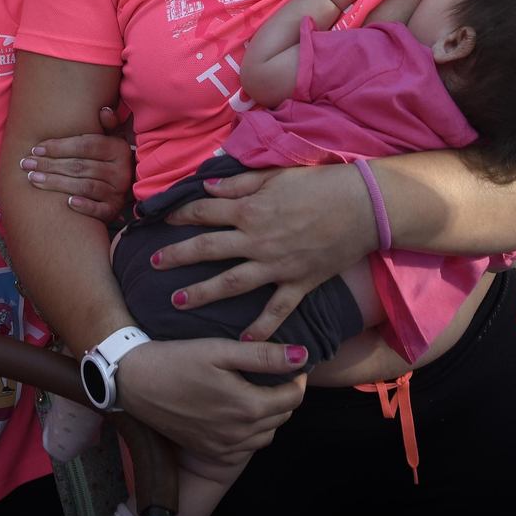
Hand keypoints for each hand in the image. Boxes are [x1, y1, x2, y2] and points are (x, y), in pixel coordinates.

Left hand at [24, 106, 133, 221]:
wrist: (125, 186)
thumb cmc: (106, 158)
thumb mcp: (110, 138)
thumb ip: (106, 123)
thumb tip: (103, 111)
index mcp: (118, 148)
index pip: (85, 146)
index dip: (59, 147)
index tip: (36, 149)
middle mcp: (120, 170)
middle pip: (80, 166)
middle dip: (50, 165)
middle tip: (26, 164)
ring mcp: (118, 192)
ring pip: (85, 186)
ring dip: (57, 183)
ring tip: (33, 179)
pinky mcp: (113, 210)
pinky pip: (99, 209)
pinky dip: (84, 206)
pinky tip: (67, 204)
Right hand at [115, 338, 307, 463]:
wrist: (135, 382)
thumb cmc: (176, 359)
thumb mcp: (220, 350)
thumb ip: (263, 356)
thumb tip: (303, 356)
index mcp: (246, 407)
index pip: (294, 398)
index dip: (298, 379)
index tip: (292, 365)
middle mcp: (238, 434)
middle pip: (282, 416)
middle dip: (285, 395)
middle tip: (274, 375)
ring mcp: (224, 447)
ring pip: (266, 435)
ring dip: (270, 415)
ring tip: (257, 392)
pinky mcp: (210, 453)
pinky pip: (246, 449)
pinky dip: (251, 433)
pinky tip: (238, 413)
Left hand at [153, 164, 377, 340]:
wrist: (364, 207)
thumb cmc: (320, 184)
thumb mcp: (275, 175)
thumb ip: (238, 184)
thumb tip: (205, 186)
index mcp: (249, 209)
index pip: (205, 212)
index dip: (181, 215)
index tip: (163, 220)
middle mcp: (257, 240)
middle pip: (207, 250)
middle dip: (176, 257)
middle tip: (152, 264)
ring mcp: (277, 266)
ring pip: (231, 283)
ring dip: (202, 293)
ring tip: (177, 302)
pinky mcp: (299, 284)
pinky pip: (275, 311)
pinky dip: (260, 328)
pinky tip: (243, 340)